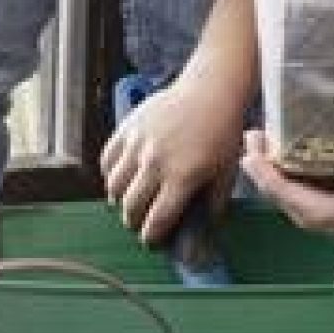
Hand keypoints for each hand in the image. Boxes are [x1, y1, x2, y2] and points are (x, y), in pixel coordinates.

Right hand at [99, 74, 245, 248]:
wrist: (210, 91)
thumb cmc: (222, 132)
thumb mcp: (227, 171)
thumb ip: (215, 203)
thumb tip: (207, 228)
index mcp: (182, 177)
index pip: (156, 221)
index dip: (151, 238)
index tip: (151, 241)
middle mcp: (155, 163)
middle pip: (131, 208)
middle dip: (134, 222)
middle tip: (140, 223)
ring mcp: (138, 145)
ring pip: (114, 187)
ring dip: (120, 199)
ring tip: (131, 200)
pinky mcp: (127, 129)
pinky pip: (107, 160)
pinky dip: (110, 173)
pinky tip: (122, 177)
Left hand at [244, 115, 333, 243]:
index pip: (324, 213)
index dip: (282, 188)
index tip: (255, 156)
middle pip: (317, 215)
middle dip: (276, 184)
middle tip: (250, 141)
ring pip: (330, 206)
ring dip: (294, 180)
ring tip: (270, 143)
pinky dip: (321, 174)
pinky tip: (316, 146)